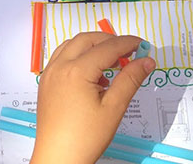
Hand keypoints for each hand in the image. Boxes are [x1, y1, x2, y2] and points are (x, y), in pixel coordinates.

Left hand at [32, 33, 155, 163]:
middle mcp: (59, 67)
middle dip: (109, 41)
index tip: (143, 45)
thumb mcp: (114, 108)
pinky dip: (78, 56)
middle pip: (87, 40)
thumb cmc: (84, 138)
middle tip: (129, 51)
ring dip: (92, 46)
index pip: (107, 47)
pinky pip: (61, 58)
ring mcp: (49, 74)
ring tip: (112, 61)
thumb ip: (130, 79)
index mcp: (76, 71)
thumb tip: (146, 60)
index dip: (128, 44)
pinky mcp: (46, 83)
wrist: (57, 157)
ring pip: (71, 46)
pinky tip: (93, 75)